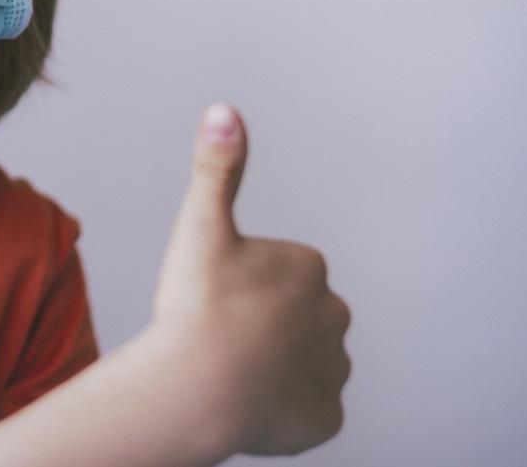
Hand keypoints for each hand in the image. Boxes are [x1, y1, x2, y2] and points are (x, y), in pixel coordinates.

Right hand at [146, 103, 351, 455]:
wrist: (192, 391)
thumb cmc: (194, 308)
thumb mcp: (200, 226)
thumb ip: (216, 168)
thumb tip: (225, 110)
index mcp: (309, 267)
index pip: (277, 274)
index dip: (239, 286)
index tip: (215, 297)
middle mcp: (335, 315)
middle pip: (292, 317)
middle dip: (262, 326)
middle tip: (219, 335)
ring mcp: (332, 370)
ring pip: (299, 363)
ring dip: (272, 367)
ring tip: (228, 371)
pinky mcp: (326, 417)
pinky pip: (304, 408)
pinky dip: (281, 409)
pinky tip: (247, 404)